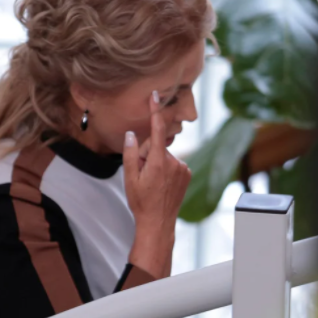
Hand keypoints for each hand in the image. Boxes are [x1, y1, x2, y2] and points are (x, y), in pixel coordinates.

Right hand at [123, 92, 191, 237]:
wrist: (158, 222)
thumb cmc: (141, 202)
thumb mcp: (129, 178)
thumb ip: (131, 154)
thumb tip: (131, 135)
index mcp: (158, 161)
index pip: (157, 129)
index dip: (156, 111)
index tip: (156, 96)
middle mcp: (174, 162)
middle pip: (157, 146)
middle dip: (148, 155)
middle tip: (142, 175)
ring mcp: (183, 168)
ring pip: (165, 156)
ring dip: (157, 163)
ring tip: (152, 183)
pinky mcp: (187, 173)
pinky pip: (173, 164)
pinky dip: (166, 169)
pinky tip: (162, 184)